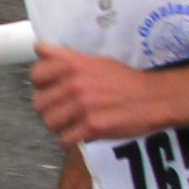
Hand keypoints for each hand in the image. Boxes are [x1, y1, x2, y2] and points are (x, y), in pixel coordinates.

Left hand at [30, 44, 167, 145]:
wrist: (152, 98)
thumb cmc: (125, 81)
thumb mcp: (95, 60)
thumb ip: (66, 57)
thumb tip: (39, 48)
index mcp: (74, 64)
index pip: (36, 75)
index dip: (42, 85)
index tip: (52, 90)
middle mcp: (75, 84)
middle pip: (40, 104)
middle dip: (51, 109)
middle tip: (65, 111)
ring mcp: (83, 106)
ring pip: (50, 123)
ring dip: (59, 126)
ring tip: (72, 123)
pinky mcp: (91, 127)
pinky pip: (65, 140)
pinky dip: (70, 140)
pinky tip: (81, 134)